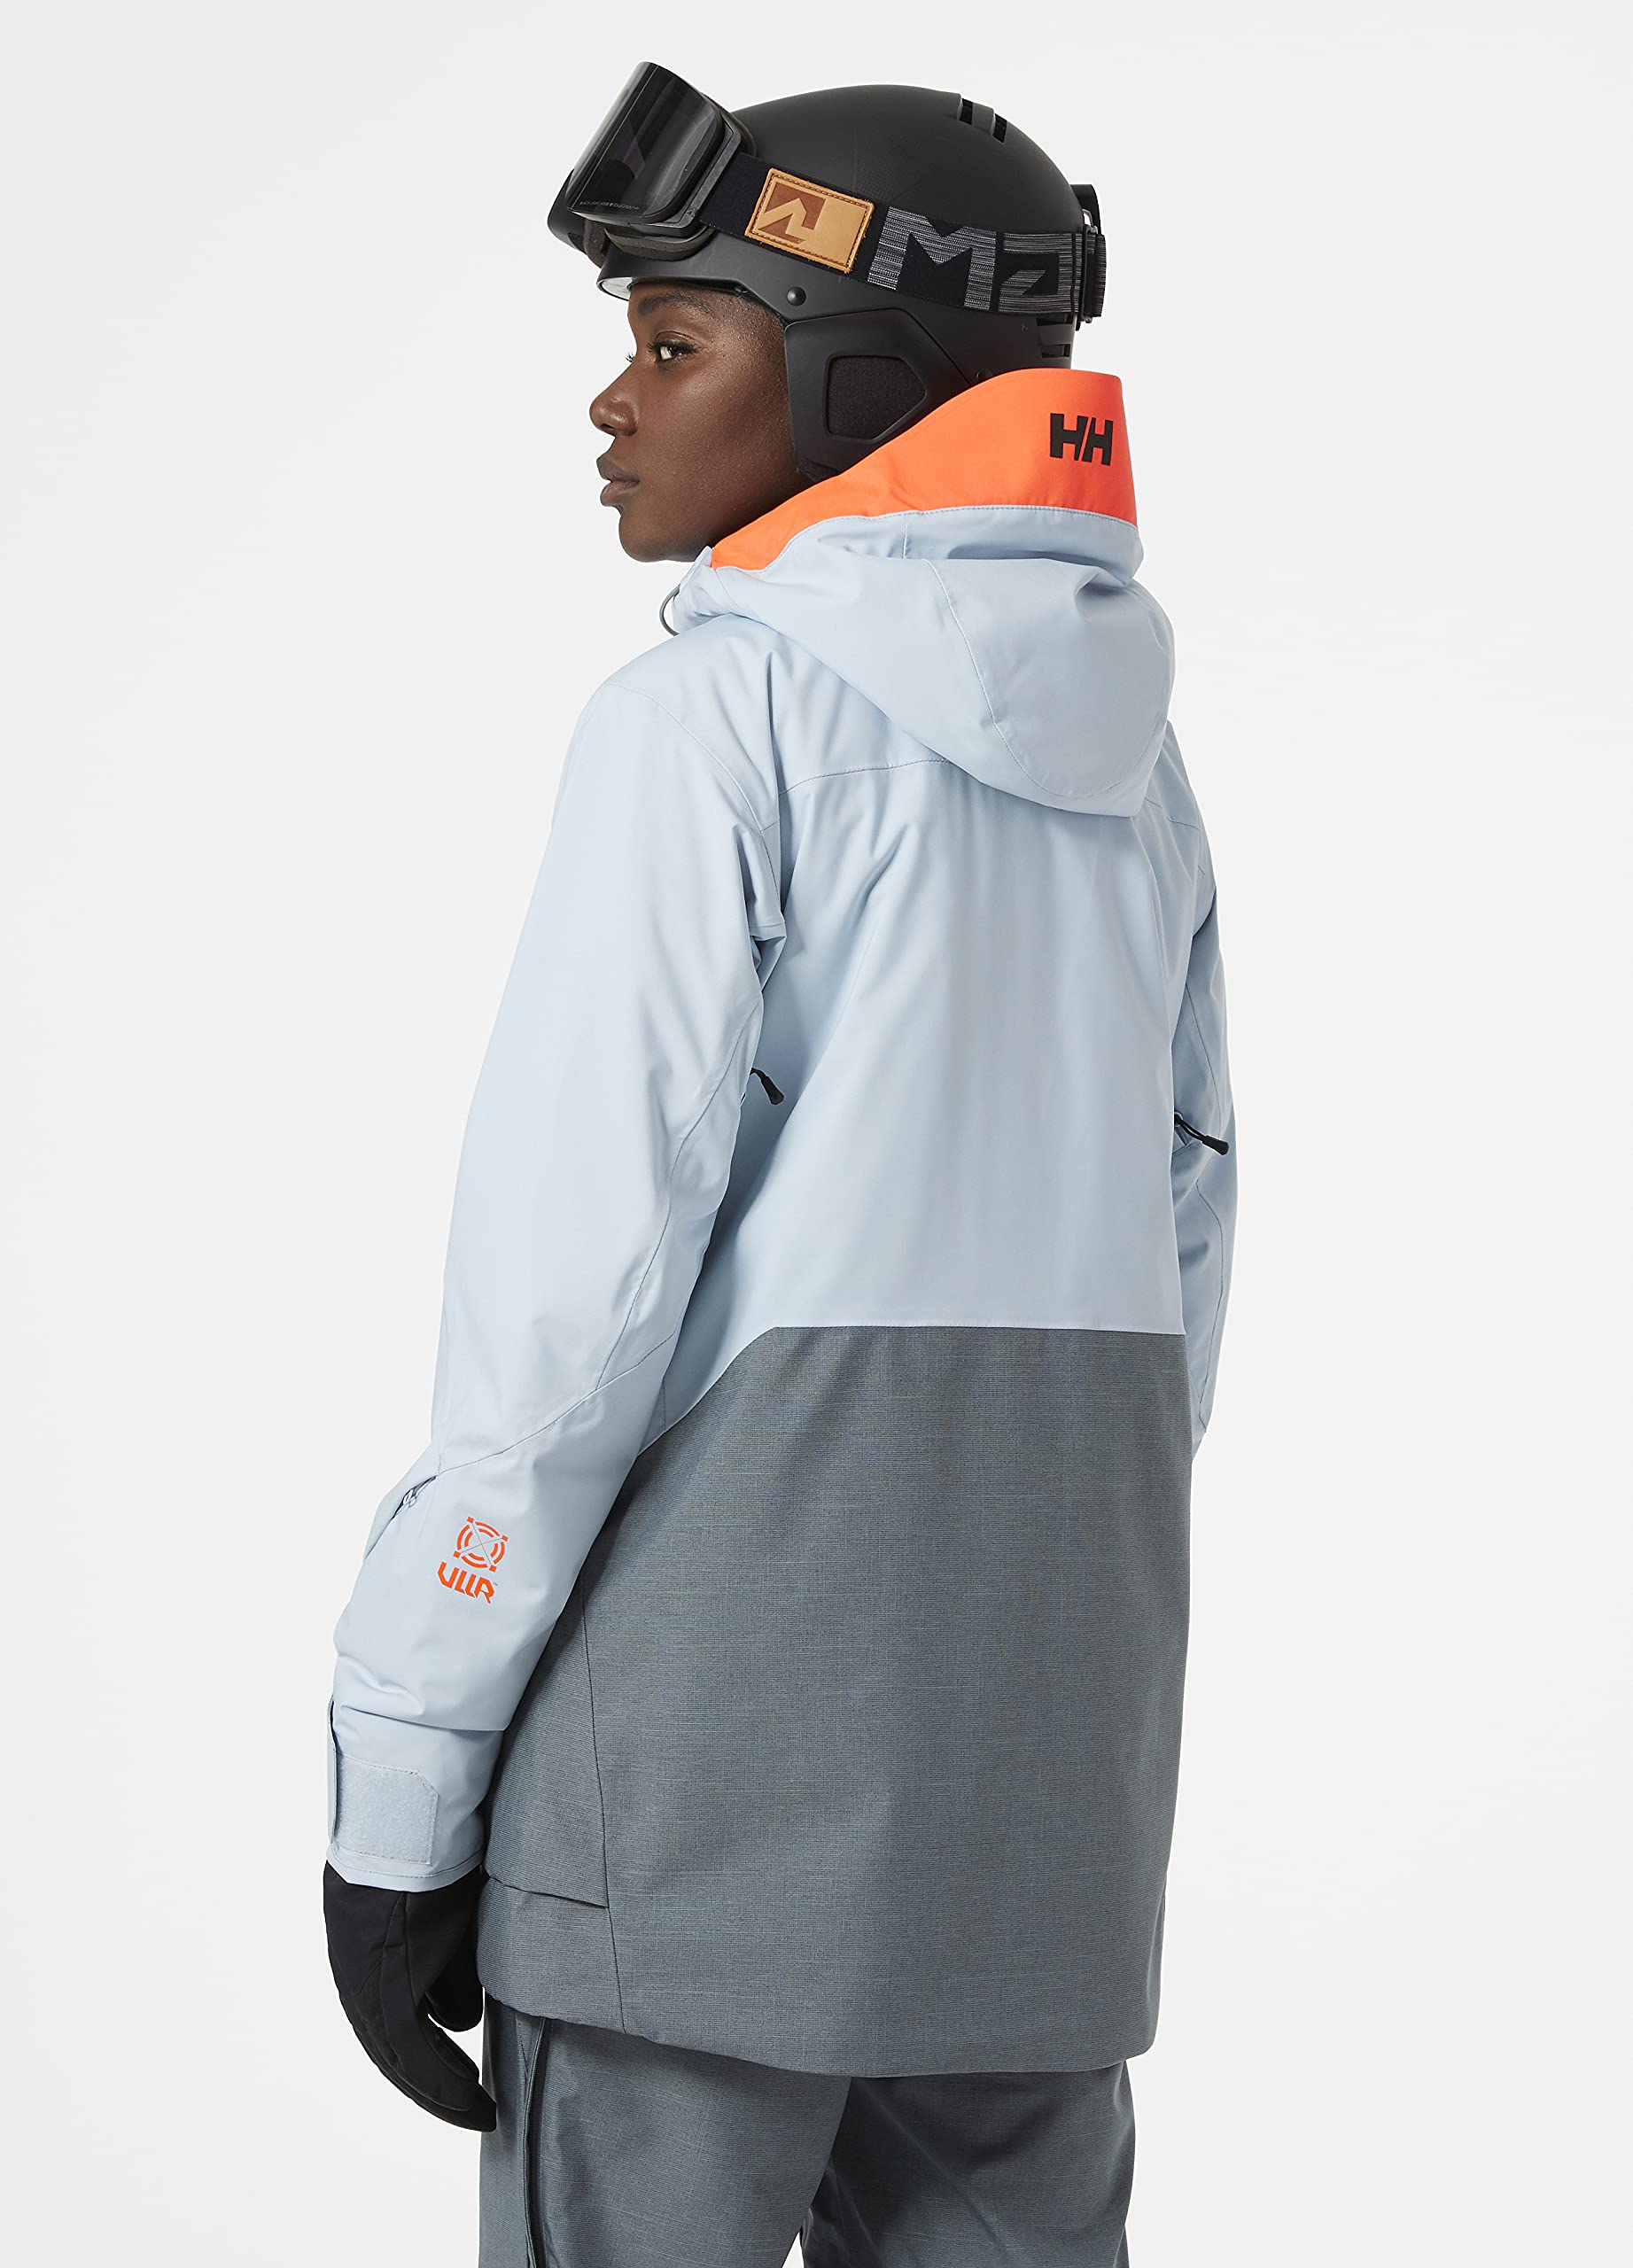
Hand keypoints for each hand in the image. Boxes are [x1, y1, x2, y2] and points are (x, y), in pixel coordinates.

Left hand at [323, 1861, 496, 2129]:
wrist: (410, 1816)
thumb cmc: (431, 1843)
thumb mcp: (440, 1907)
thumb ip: (447, 1960)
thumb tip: (461, 2017)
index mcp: (361, 1950)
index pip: (388, 2019)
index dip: (422, 2052)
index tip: (453, 2071)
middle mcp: (354, 1974)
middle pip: (391, 2049)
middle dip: (433, 2084)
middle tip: (470, 2106)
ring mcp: (365, 1982)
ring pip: (402, 2058)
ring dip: (443, 2091)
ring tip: (479, 2111)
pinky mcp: (385, 1985)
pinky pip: (414, 2050)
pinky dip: (444, 2081)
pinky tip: (471, 2101)